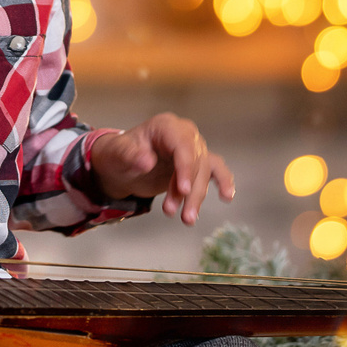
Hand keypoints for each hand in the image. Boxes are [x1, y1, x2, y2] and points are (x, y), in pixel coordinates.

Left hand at [90, 114, 235, 224]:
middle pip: (195, 162)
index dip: (185, 168)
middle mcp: (183, 134)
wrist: (122, 164)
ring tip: (187, 219)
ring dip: (197, 196)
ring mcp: (192, 148)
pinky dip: (223, 182)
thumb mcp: (118, 154)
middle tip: (175, 213)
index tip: (182, 190)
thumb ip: (131, 156)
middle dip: (188, 191)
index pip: (182, 146)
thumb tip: (146, 161)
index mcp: (165, 126)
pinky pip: (215, 170)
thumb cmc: (120, 154)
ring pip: (204, 172)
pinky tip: (227, 196)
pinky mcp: (196, 163)